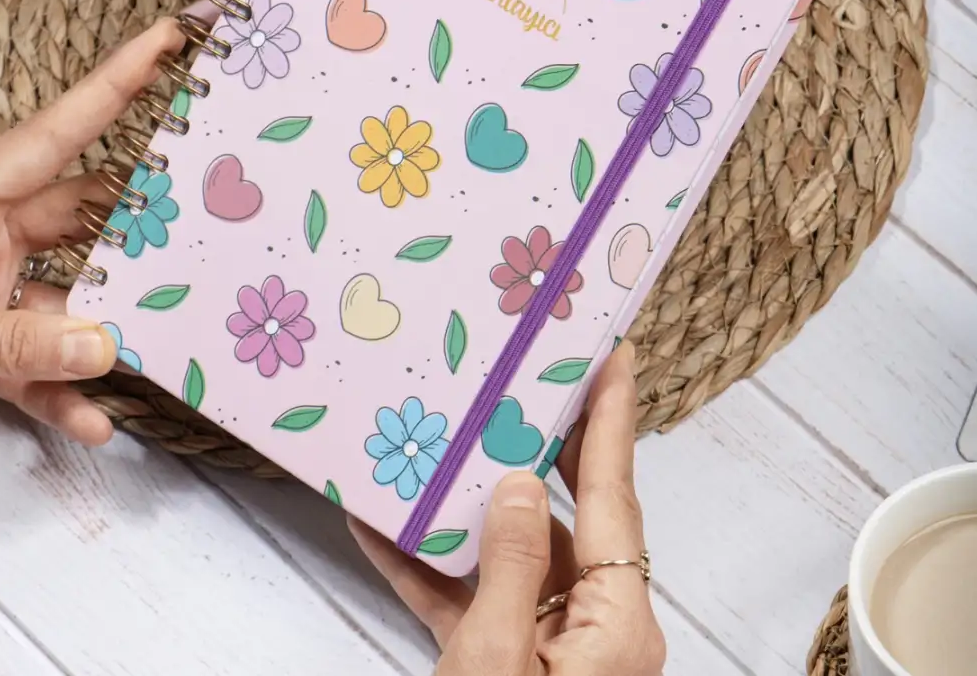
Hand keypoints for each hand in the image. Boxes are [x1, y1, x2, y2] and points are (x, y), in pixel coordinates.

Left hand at [0, 18, 183, 443]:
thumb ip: (5, 343)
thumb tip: (104, 347)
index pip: (53, 134)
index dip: (113, 85)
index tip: (166, 41)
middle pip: (84, 221)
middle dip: (137, 226)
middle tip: (203, 227)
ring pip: (71, 305)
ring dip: (104, 333)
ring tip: (153, 349)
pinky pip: (39, 372)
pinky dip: (66, 397)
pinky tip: (93, 419)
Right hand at [349, 342, 664, 675]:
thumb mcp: (496, 659)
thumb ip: (510, 568)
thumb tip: (517, 487)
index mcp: (615, 621)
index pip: (613, 499)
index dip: (613, 422)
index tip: (616, 358)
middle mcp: (596, 626)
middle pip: (571, 513)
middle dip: (543, 447)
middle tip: (529, 382)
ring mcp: (552, 644)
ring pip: (516, 552)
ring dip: (471, 511)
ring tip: (444, 448)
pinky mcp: (508, 663)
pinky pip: (474, 599)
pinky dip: (434, 570)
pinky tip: (387, 534)